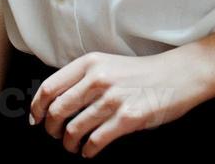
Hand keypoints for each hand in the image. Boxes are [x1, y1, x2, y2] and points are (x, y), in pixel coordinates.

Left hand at [29, 48, 210, 157]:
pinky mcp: (127, 118)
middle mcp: (97, 79)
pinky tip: (89, 151)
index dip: (37, 108)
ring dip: (69, 144)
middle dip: (51, 129)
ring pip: (74, 129)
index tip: (37, 120)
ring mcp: (113, 99)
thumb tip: (53, 103)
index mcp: (89, 63)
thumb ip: (82, 79)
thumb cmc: (141, 72)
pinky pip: (95, 141)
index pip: (49, 88)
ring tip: (74, 146)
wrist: (178, 74)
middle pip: (57, 111)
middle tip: (56, 135)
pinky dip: (87, 151)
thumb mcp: (107, 64)